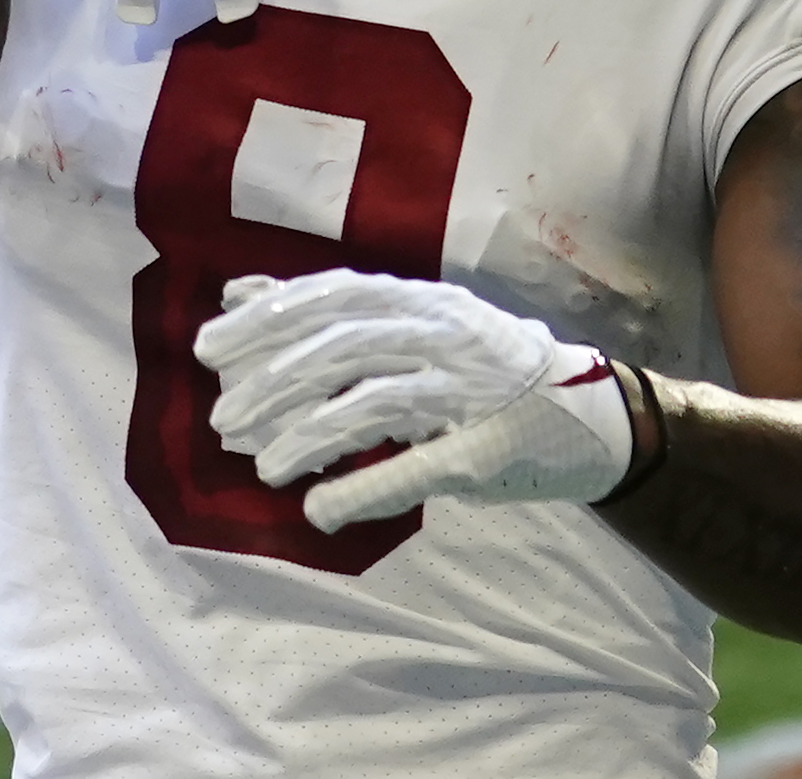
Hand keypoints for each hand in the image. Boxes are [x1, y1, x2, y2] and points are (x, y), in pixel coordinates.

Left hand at [194, 269, 631, 532]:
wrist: (593, 412)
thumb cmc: (481, 365)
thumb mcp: (409, 323)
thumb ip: (327, 310)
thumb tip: (238, 293)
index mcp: (419, 300)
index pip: (331, 297)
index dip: (268, 320)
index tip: (209, 348)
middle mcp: (443, 333)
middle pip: (343, 347)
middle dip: (273, 382)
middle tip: (221, 419)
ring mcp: (468, 391)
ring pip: (373, 404)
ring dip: (309, 437)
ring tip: (262, 468)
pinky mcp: (485, 451)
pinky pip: (418, 468)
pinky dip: (365, 488)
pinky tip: (320, 508)